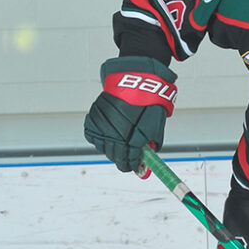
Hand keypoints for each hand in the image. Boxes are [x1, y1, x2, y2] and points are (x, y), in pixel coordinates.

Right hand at [84, 56, 177, 172]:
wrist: (134, 81)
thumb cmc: (148, 104)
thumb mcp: (155, 128)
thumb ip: (150, 146)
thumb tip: (146, 163)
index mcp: (131, 139)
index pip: (128, 161)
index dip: (132, 166)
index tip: (135, 167)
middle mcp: (114, 134)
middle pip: (114, 156)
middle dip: (122, 159)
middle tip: (128, 156)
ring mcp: (102, 126)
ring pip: (103, 147)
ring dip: (111, 148)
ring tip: (120, 140)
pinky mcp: (93, 117)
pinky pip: (93, 136)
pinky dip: (100, 137)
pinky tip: (110, 132)